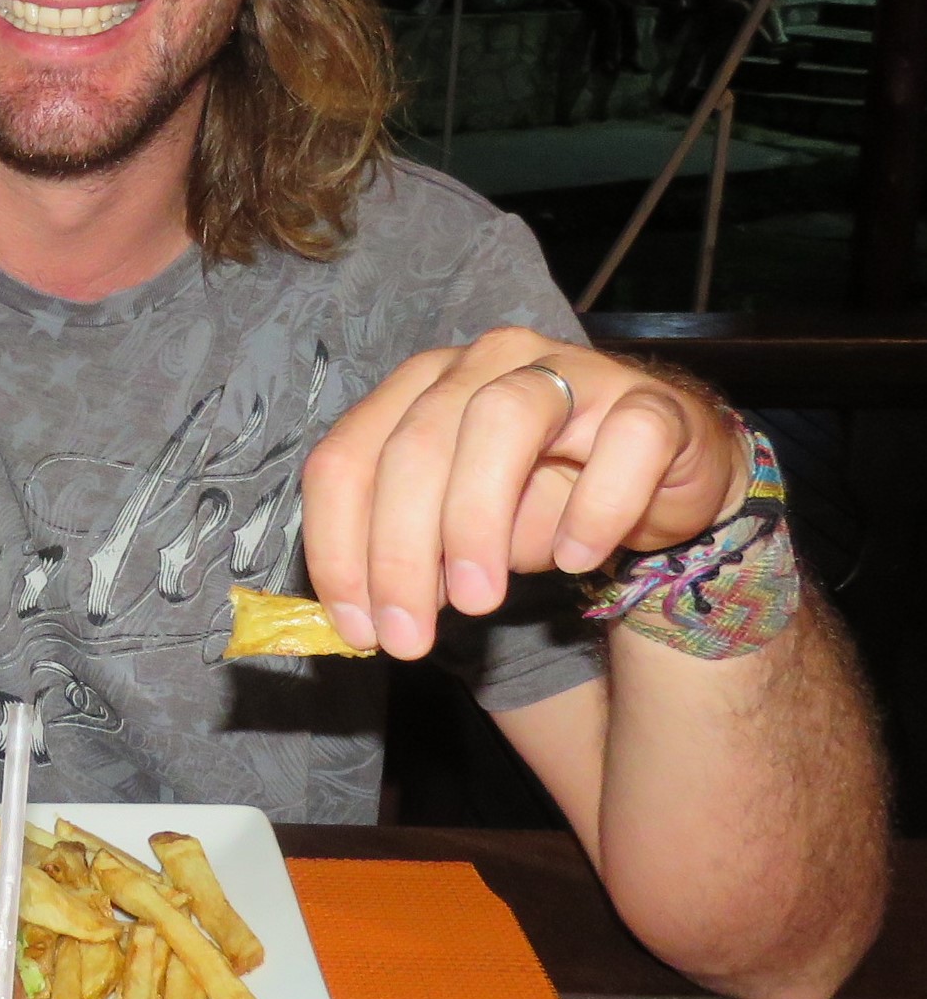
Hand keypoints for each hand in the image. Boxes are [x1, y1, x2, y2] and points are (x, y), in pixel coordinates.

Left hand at [301, 327, 745, 659]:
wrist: (661, 477)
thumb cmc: (545, 495)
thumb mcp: (462, 532)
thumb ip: (415, 556)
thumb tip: (372, 617)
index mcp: (418, 387)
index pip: (347, 457)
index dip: (338, 546)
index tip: (356, 627)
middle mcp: (484, 362)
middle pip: (415, 444)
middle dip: (399, 551)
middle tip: (408, 636)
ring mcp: (570, 370)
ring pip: (501, 419)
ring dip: (476, 520)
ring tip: (478, 603)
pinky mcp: (650, 402)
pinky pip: (623, 441)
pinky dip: (595, 507)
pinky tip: (576, 559)